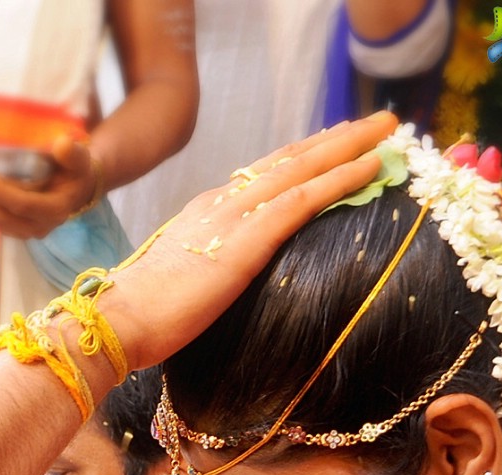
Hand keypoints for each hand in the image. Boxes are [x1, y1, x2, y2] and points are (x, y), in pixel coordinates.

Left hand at [0, 138, 103, 240]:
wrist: (77, 187)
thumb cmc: (76, 168)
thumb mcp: (81, 158)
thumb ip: (74, 152)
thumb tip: (62, 145)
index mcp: (55, 209)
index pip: (24, 204)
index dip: (1, 193)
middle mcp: (38, 225)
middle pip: (0, 216)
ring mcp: (23, 229)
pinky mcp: (11, 226)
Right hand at [87, 112, 397, 374]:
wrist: (116, 322)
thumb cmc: (139, 319)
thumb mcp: (179, 285)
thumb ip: (204, 274)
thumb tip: (219, 286)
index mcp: (202, 214)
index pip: (259, 176)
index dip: (299, 157)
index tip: (330, 144)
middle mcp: (219, 203)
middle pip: (286, 161)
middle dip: (333, 140)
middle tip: (374, 124)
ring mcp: (233, 217)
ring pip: (301, 169)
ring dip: (348, 147)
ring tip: (385, 131)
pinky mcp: (247, 240)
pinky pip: (303, 199)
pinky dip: (340, 179)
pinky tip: (369, 168)